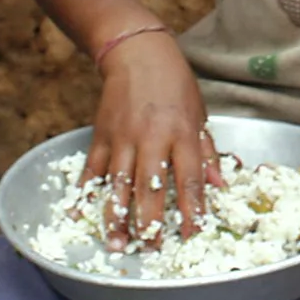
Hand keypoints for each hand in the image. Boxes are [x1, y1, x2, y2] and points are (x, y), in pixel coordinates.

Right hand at [82, 31, 222, 247]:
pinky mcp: (101, 136)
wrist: (136, 52)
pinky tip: (80, 216)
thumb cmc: (174, 84)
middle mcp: (151, 138)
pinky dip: (85, 194)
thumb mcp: (199, 113)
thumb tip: (219, 185)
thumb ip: (207, 151)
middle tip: (151, 247)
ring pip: (118, 184)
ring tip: (118, 244)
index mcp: (180, 133)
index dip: (191, 208)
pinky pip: (92, 170)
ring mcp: (122, 138)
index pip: (188, 177)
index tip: (192, 233)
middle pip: (150, 187)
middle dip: (150, 221)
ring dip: (117, 217)